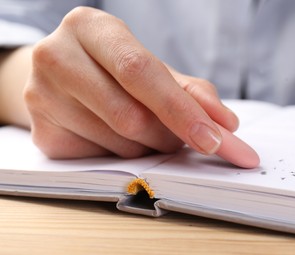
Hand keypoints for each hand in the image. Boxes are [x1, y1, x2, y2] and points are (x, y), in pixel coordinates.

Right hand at [24, 7, 258, 167]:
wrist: (62, 75)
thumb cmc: (114, 70)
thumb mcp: (152, 67)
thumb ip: (191, 91)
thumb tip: (226, 124)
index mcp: (90, 27)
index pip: (139, 71)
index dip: (180, 109)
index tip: (214, 139)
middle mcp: (56, 56)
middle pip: (131, 116)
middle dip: (168, 135)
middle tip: (182, 135)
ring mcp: (42, 97)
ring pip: (120, 144)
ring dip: (148, 147)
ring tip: (145, 130)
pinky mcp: (42, 133)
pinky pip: (101, 160)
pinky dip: (123, 156)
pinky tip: (116, 137)